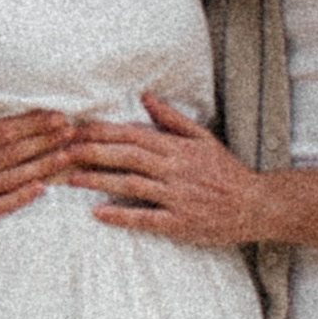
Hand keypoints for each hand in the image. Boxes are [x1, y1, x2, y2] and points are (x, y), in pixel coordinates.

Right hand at [0, 109, 73, 233]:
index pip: (1, 133)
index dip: (31, 124)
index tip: (56, 116)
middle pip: (11, 154)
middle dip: (44, 141)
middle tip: (71, 130)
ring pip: (10, 180)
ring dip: (41, 166)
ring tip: (67, 154)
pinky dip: (20, 198)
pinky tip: (42, 187)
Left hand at [59, 93, 266, 242]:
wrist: (255, 205)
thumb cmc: (226, 171)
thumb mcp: (203, 138)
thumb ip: (171, 118)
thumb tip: (145, 96)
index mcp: (177, 147)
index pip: (132, 134)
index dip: (102, 131)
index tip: (75, 129)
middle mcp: (175, 169)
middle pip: (126, 156)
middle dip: (92, 152)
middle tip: (62, 151)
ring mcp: (177, 196)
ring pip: (131, 184)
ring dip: (99, 180)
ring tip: (71, 178)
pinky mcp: (179, 222)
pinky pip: (146, 218)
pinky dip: (121, 215)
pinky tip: (98, 213)